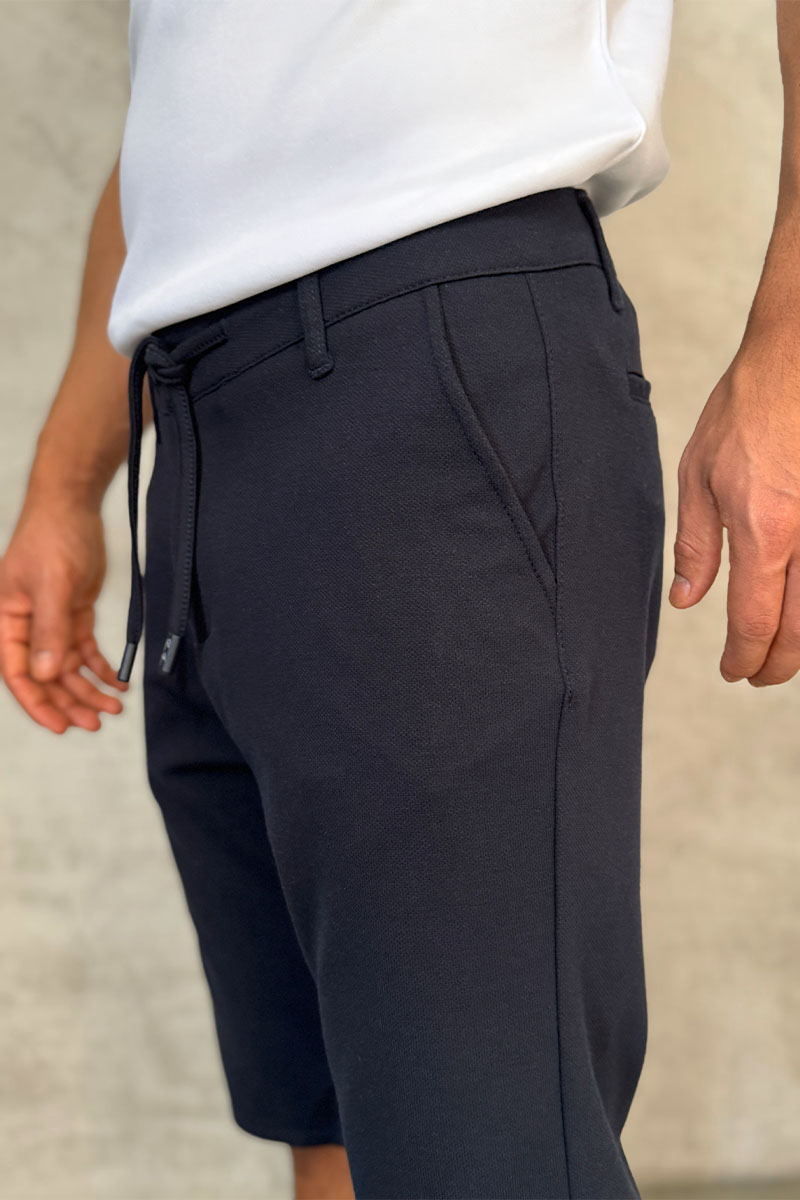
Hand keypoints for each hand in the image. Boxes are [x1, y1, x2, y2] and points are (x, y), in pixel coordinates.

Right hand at [0, 494, 127, 731]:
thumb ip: (50, 631)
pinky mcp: (74, 616)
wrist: (72, 508)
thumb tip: (47, 674)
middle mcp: (26, 628)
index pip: (19, 673)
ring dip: (89, 689)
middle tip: (95, 723)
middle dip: (70, 702)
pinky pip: (85, 651)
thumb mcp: (52, 586)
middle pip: (46, 677)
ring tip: (113, 707)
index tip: (61, 725)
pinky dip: (101, 667)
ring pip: (67, 668)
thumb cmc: (50, 538)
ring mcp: (51, 623)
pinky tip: (118, 681)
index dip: (38, 703)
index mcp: (7, 622)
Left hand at [671, 340, 799, 685]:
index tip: (733, 672)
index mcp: (764, 530)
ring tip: (783, 654)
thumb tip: (687, 600)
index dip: (743, 657)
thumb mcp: (699, 474)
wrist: (799, 358)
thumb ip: (695, 543)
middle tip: (760, 677)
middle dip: (779, 664)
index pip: (754, 621)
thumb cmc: (748, 407)